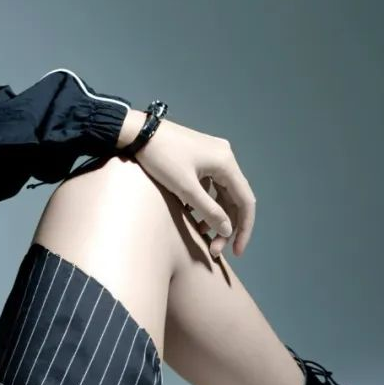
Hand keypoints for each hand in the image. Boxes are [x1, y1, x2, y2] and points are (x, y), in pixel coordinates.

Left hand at [127, 115, 255, 258]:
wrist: (138, 132)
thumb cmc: (161, 159)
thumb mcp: (185, 188)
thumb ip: (209, 211)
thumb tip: (227, 230)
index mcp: (226, 163)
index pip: (245, 201)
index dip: (243, 229)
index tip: (236, 251)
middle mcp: (225, 158)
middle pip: (234, 199)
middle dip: (226, 226)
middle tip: (213, 250)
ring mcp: (214, 156)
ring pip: (222, 193)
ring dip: (214, 215)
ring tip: (200, 234)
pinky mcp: (201, 158)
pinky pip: (210, 185)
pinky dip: (205, 203)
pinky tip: (192, 215)